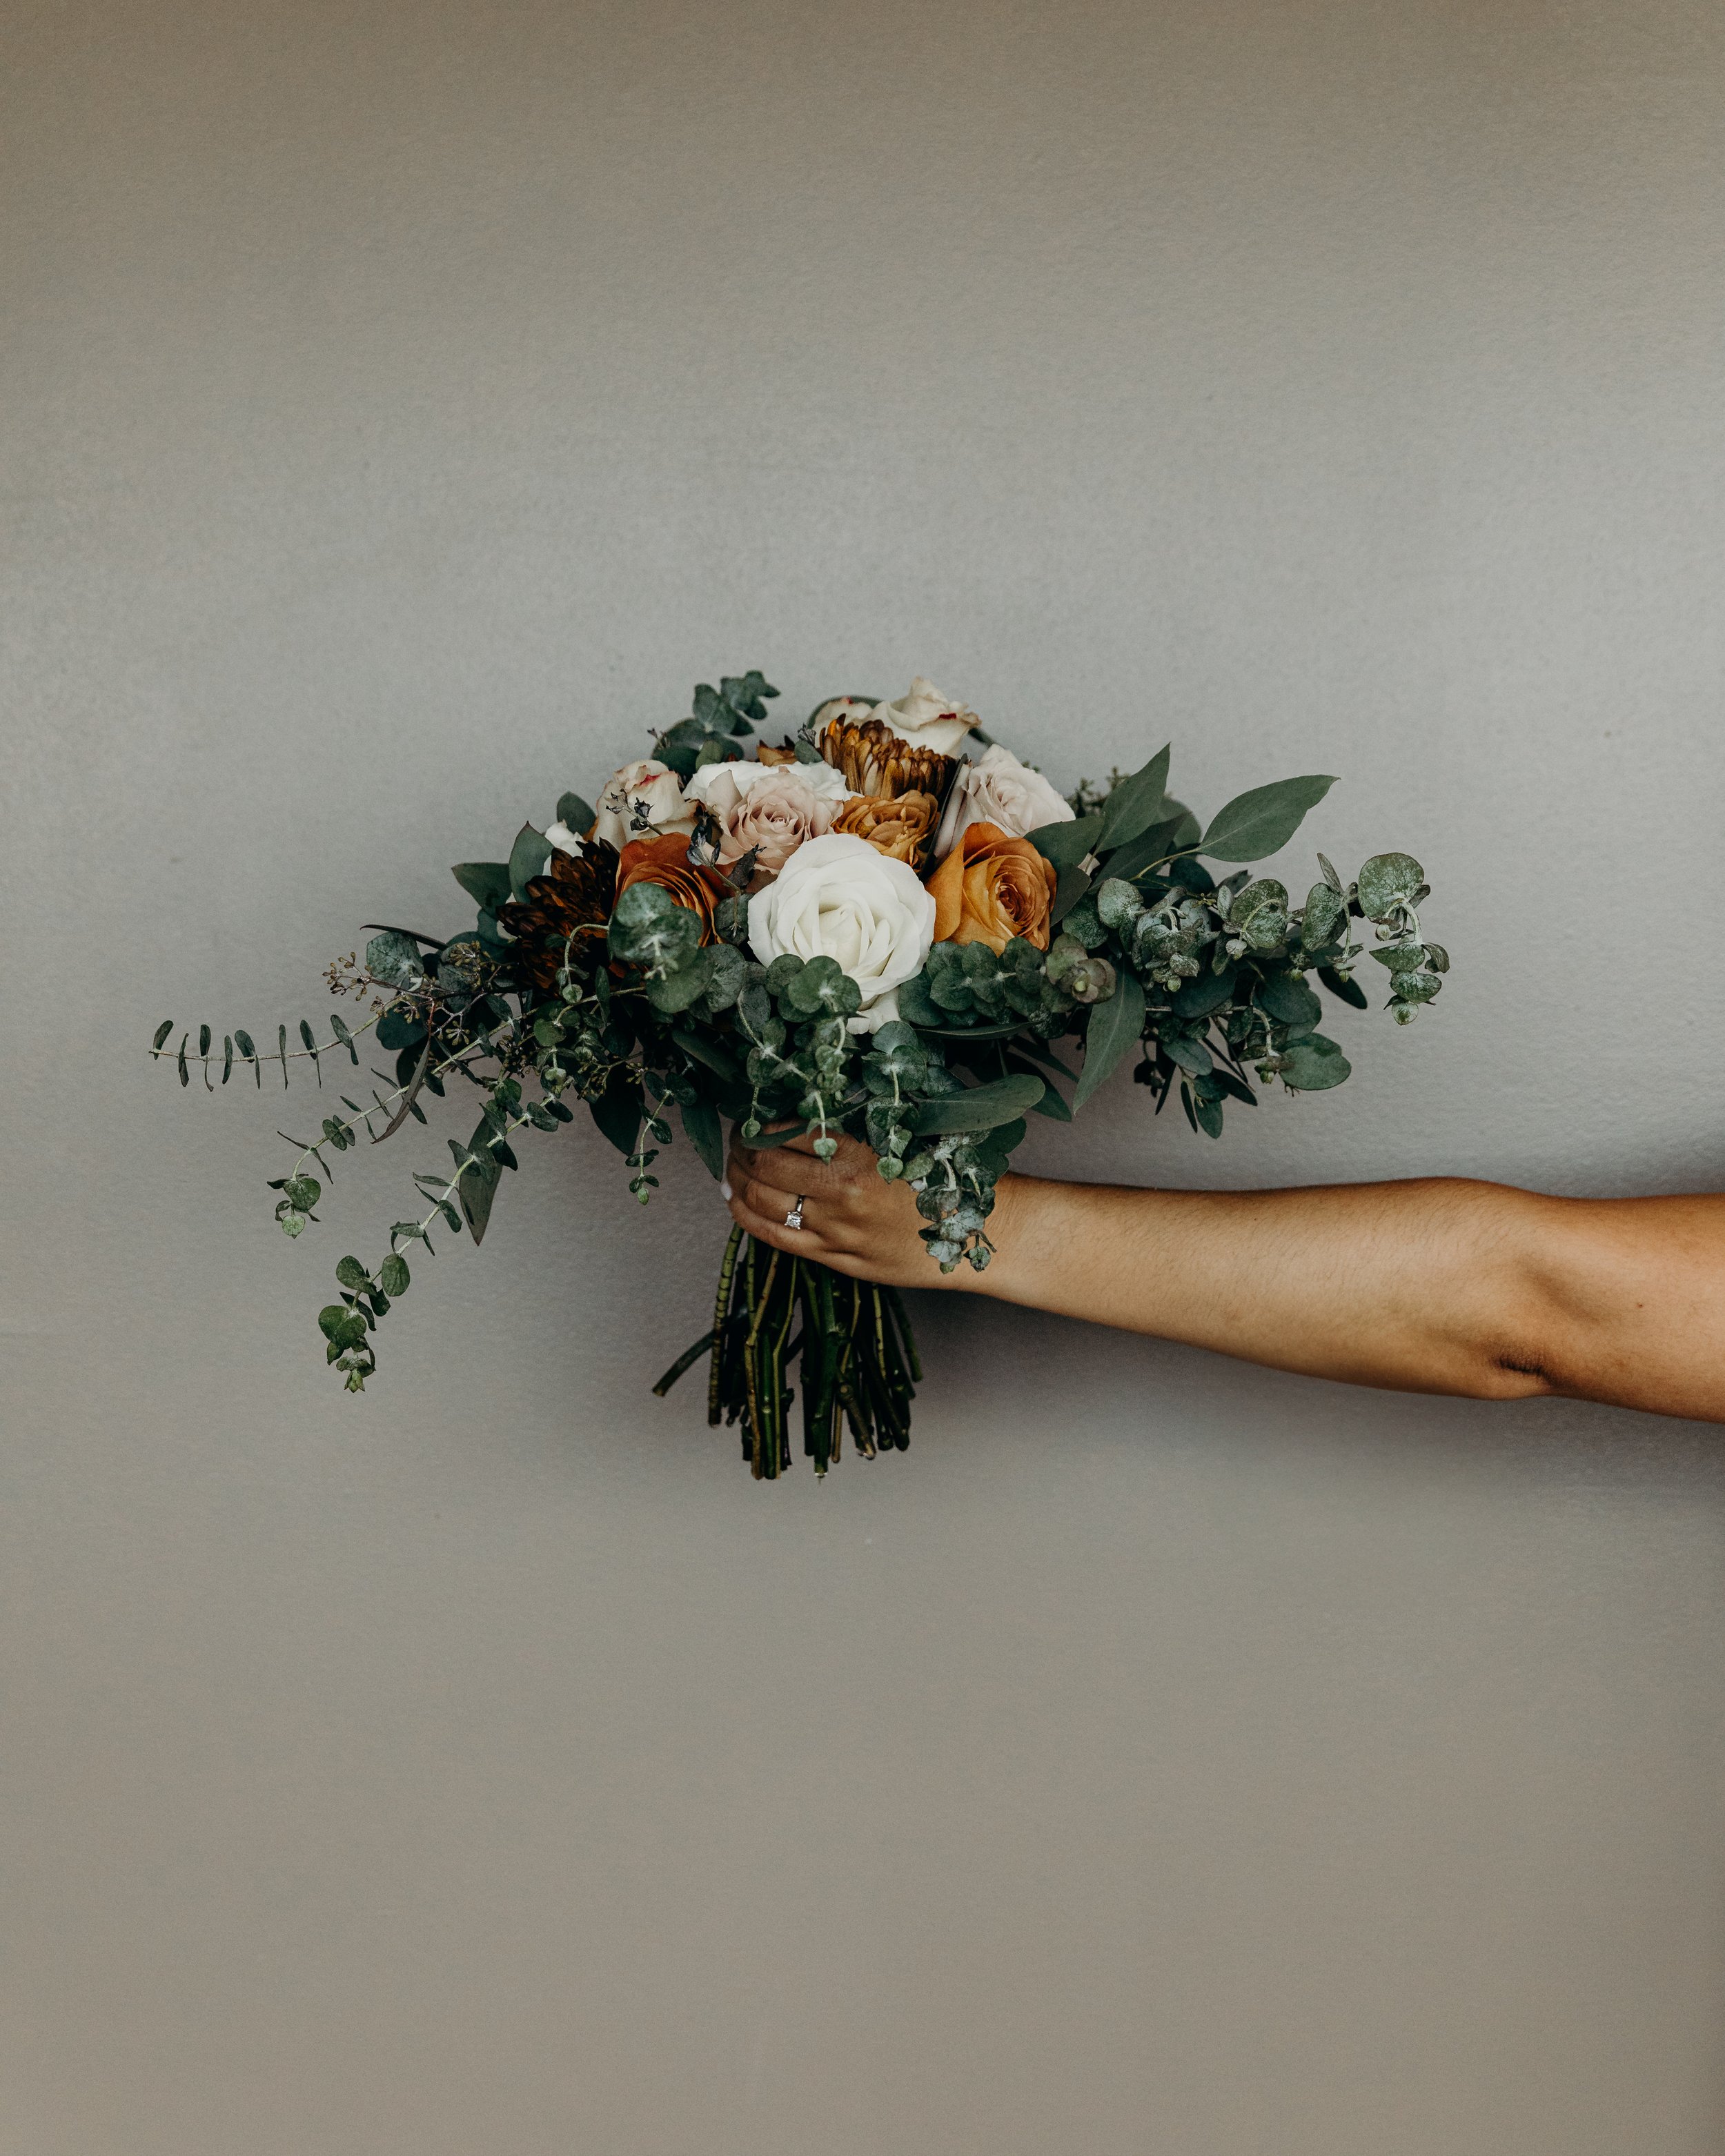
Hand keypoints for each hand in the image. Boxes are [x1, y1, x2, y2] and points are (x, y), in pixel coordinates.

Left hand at [723, 1127, 972, 1289]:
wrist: (977, 1230)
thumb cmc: (944, 1176)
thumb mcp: (899, 1138)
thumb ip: (850, 1128)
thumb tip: (797, 1111)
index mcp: (857, 1155)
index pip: (783, 1133)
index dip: (757, 1123)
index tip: (752, 1118)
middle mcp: (840, 1194)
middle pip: (763, 1165)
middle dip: (741, 1149)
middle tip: (738, 1139)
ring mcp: (834, 1231)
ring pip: (760, 1201)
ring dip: (737, 1179)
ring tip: (734, 1166)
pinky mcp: (835, 1258)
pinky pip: (774, 1237)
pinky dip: (745, 1215)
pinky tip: (737, 1200)